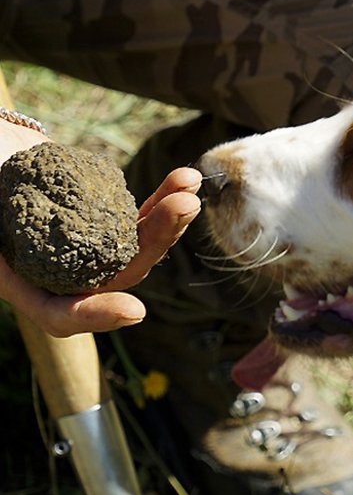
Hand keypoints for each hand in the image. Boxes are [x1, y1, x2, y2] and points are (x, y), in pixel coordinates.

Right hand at [0, 164, 201, 336]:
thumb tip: (5, 230)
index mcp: (27, 282)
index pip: (60, 315)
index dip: (95, 316)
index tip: (134, 309)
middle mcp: (66, 271)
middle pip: (119, 273)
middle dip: (155, 243)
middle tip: (184, 209)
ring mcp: (92, 245)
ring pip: (139, 245)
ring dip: (170, 219)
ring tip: (191, 190)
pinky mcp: (108, 219)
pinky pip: (142, 216)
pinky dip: (164, 198)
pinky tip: (186, 178)